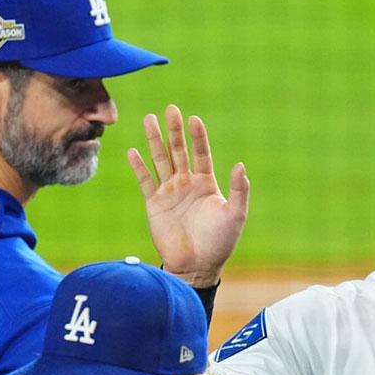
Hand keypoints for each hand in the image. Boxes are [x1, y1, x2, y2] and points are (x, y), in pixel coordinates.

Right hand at [128, 105, 249, 286]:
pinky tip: (133, 151)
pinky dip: (139, 167)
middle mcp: (187, 184)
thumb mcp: (236, 215)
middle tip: (170, 109)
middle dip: (175, 130)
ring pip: (160, 160)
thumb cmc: (220, 242)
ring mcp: (170, 193)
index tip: (194, 119)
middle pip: (179, 151)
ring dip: (155, 141)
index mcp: (207, 184)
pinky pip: (145, 181)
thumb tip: (241, 165)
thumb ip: (239, 190)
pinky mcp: (155, 204)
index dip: (198, 137)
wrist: (197, 265)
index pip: (201, 154)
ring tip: (149, 119)